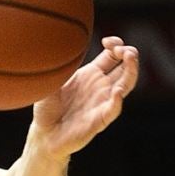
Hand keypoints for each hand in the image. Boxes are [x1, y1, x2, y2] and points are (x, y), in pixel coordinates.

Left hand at [32, 36, 138, 158]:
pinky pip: (113, 110)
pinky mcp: (100, 119)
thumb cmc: (47, 108)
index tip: (107, 41)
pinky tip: (117, 92)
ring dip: (131, 71)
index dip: (116, 46)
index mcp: (91, 74)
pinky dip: (117, 101)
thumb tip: (54, 43)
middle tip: (124, 49)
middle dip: (129, 55)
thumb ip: (56, 65)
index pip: (112, 56)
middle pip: (125, 67)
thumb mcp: (50, 82)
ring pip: (126, 85)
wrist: (43, 134)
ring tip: (130, 58)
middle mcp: (101, 87)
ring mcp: (103, 102)